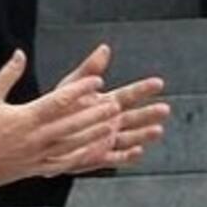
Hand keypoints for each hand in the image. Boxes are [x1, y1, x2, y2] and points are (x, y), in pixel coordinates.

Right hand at [0, 50, 120, 186]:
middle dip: (95, 114)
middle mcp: (35, 137)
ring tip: (112, 126)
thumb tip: (20, 54)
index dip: (80, 91)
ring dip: (94, 135)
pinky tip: (95, 152)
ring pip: (73, 144)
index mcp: (24, 118)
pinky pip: (65, 163)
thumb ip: (7, 75)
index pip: (58, 101)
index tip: (95, 82)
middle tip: (115, 105)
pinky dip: (82, 157)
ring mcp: (38, 155)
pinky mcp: (37, 168)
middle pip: (72, 124)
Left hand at [45, 44, 168, 172]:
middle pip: (134, 117)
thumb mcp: (73, 85)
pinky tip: (137, 151)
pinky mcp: (98, 156)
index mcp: (106, 103)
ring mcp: (106, 140)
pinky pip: (115, 158)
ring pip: (129, 138)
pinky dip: (127, 156)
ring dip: (144, 134)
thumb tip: (105, 48)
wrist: (42, 132)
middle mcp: (110, 122)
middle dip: (149, 113)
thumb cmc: (57, 106)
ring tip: (157, 130)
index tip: (158, 82)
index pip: (129, 95)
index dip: (143, 89)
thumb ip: (90, 69)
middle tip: (165, 109)